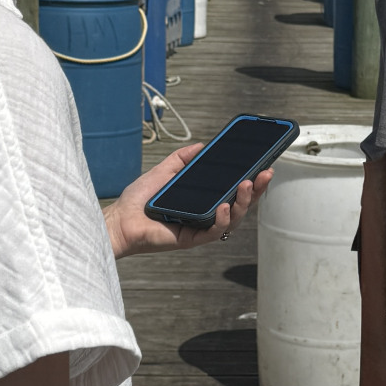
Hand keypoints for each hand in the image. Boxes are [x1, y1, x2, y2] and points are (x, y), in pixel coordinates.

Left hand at [103, 142, 271, 258]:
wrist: (120, 220)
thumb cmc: (139, 200)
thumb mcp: (164, 171)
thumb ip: (183, 158)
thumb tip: (202, 146)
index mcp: (203, 200)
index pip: (233, 191)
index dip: (251, 180)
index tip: (263, 166)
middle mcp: (206, 215)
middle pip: (240, 204)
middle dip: (256, 190)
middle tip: (266, 173)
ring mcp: (200, 228)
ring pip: (233, 219)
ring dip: (243, 202)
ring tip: (247, 185)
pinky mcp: (191, 239)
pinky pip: (214, 232)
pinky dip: (223, 219)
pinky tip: (224, 206)